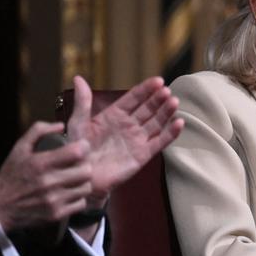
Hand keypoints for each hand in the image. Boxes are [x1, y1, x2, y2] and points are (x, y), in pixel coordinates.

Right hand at [0, 121, 93, 231]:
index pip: (77, 153)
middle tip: (78, 165)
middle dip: (84, 165)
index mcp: (40, 164)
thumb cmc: (11, 175)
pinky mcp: (56, 214)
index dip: (84, 147)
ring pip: (86, 187)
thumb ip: (38, 131)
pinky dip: (78, 198)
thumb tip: (61, 125)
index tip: (81, 148)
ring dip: (82, 182)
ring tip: (74, 180)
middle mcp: (48, 182)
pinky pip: (81, 203)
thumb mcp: (19, 148)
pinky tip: (69, 193)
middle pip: (86, 171)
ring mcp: (53, 200)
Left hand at [67, 76, 183, 196]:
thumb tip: (78, 78)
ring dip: (166, 112)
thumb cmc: (77, 151)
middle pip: (148, 109)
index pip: (133, 98)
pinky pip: (160, 142)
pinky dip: (171, 133)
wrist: (82, 178)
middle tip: (167, 91)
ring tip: (174, 102)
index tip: (158, 81)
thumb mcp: (78, 123)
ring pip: (156, 123)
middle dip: (158, 99)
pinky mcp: (143, 155)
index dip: (146, 89)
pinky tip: (179, 123)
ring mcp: (137, 140)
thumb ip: (82, 102)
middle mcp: (128, 125)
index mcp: (114, 115)